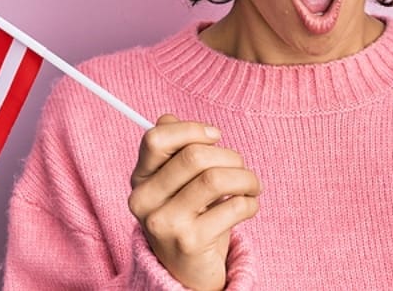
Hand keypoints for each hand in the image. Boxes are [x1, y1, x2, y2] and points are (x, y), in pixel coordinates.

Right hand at [128, 114, 261, 290]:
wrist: (188, 271)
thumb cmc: (188, 216)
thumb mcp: (175, 182)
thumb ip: (174, 150)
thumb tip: (181, 122)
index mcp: (140, 179)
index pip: (156, 138)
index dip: (192, 130)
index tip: (215, 137)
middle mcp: (145, 201)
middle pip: (194, 155)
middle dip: (229, 156)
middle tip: (241, 168)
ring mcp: (165, 223)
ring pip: (215, 179)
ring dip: (245, 178)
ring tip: (251, 186)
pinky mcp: (189, 242)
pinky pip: (232, 207)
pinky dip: (250, 203)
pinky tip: (248, 207)